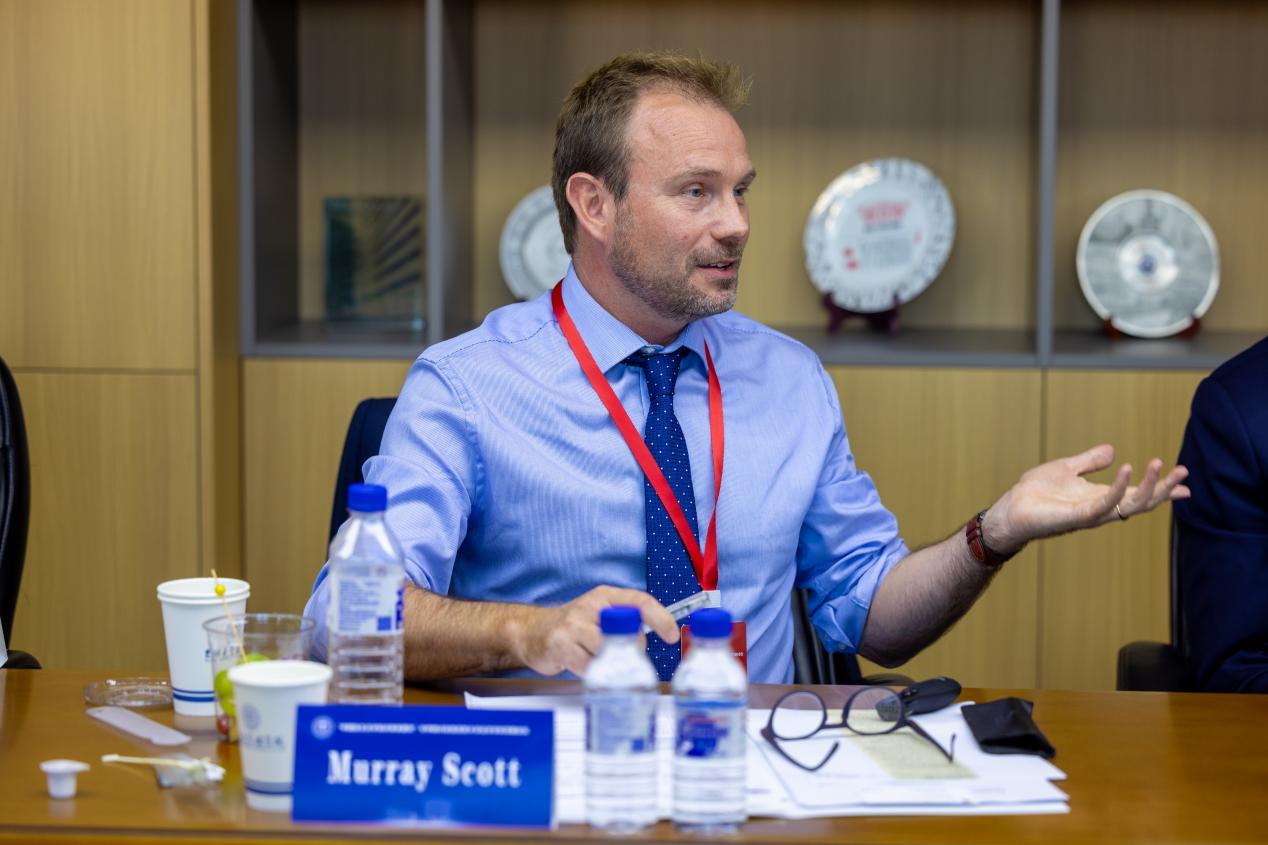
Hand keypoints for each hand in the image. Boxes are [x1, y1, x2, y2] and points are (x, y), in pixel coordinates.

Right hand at [510, 586, 677, 676]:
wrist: (532, 632)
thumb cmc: (574, 626)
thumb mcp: (601, 614)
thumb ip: (626, 621)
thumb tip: (660, 634)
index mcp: (604, 596)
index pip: (639, 601)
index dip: (660, 618)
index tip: (672, 635)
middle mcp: (589, 606)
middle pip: (627, 631)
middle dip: (631, 648)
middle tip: (622, 655)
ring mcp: (573, 625)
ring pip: (608, 651)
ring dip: (610, 662)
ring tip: (600, 661)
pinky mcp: (560, 645)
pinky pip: (589, 667)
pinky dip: (593, 673)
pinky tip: (585, 666)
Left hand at [983, 444, 1189, 552]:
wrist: (1010, 509)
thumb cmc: (1035, 493)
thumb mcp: (1067, 469)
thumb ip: (1090, 461)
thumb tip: (1112, 450)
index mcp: (1100, 497)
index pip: (1138, 494)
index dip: (1161, 489)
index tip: (1186, 483)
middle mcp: (1101, 508)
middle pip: (1142, 502)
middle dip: (1164, 488)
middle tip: (1184, 471)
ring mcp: (1091, 514)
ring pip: (1130, 505)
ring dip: (1149, 486)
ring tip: (1161, 464)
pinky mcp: (1077, 516)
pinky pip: (1105, 504)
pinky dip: (1118, 488)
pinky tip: (1126, 469)